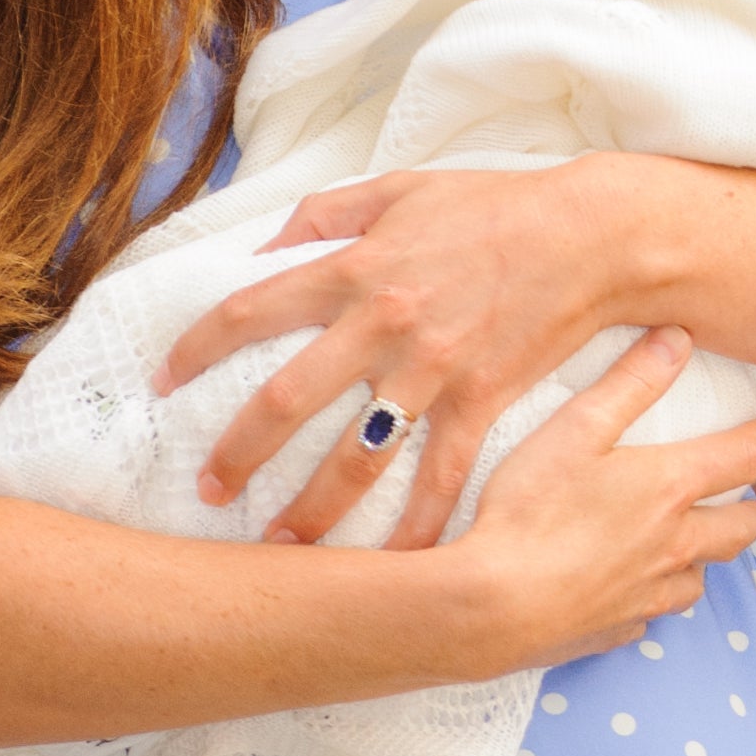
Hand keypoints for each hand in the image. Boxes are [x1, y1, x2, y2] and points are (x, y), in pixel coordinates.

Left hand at [159, 154, 676, 547]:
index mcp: (358, 268)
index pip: (250, 311)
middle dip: (236, 454)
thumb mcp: (406, 188)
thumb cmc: (499, 206)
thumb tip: (268, 242)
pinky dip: (415, 528)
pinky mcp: (482, 401)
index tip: (163, 381)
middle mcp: (385, 324)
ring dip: (310, 509)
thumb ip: (329, 211)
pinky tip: (389, 566)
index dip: (195, 349)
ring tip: (278, 544)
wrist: (592, 236)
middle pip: (285, 401)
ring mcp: (433, 370)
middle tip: (209, 491)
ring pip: (355, 457)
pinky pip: (441, 479)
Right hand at [450, 326, 755, 671]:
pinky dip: (652, 593)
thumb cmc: (527, 512)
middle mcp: (675, 546)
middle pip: (742, 528)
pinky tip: (629, 584)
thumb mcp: (575, 429)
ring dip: (704, 555)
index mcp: (671, 489)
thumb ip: (631, 382)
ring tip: (689, 537)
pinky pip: (652, 611)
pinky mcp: (616, 632)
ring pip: (701, 576)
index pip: (748, 455)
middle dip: (753, 507)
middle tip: (748, 491)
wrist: (487, 609)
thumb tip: (679, 337)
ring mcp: (648, 595)